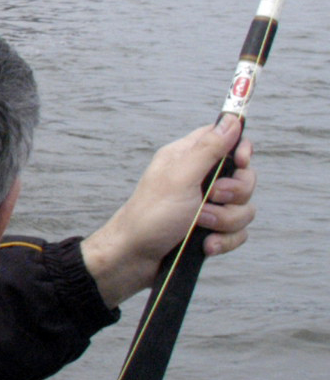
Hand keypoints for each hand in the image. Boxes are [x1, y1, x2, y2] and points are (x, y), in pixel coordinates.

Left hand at [81, 117, 254, 307]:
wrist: (135, 259)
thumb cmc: (151, 215)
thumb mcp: (180, 177)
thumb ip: (209, 148)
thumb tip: (232, 119)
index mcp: (187, 159)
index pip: (225, 140)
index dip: (240, 149)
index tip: (240, 161)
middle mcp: (199, 180)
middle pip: (243, 177)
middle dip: (234, 193)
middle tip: (210, 198)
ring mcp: (207, 206)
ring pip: (244, 208)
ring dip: (225, 220)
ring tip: (199, 225)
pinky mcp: (211, 231)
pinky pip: (238, 233)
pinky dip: (224, 240)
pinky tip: (206, 245)